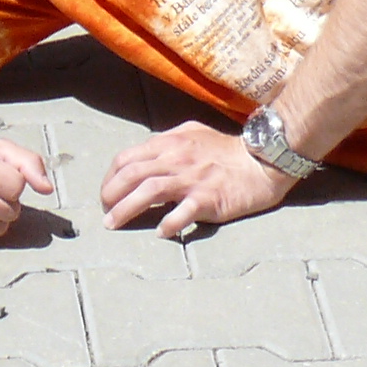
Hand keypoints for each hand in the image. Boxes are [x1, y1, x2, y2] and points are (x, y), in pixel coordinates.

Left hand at [100, 121, 294, 236]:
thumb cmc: (226, 150)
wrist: (262, 162)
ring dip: (126, 209)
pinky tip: (160, 232)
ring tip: (114, 224)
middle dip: (110, 194)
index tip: (106, 194)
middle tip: (104, 213)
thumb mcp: (193, 133)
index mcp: (170, 142)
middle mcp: (177, 158)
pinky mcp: (209, 199)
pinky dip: (168, 223)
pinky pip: (183, 212)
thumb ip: (167, 141)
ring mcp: (192, 178)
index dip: (110, 177)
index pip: (127, 157)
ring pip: (150, 191)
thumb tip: (144, 153)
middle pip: (132, 174)